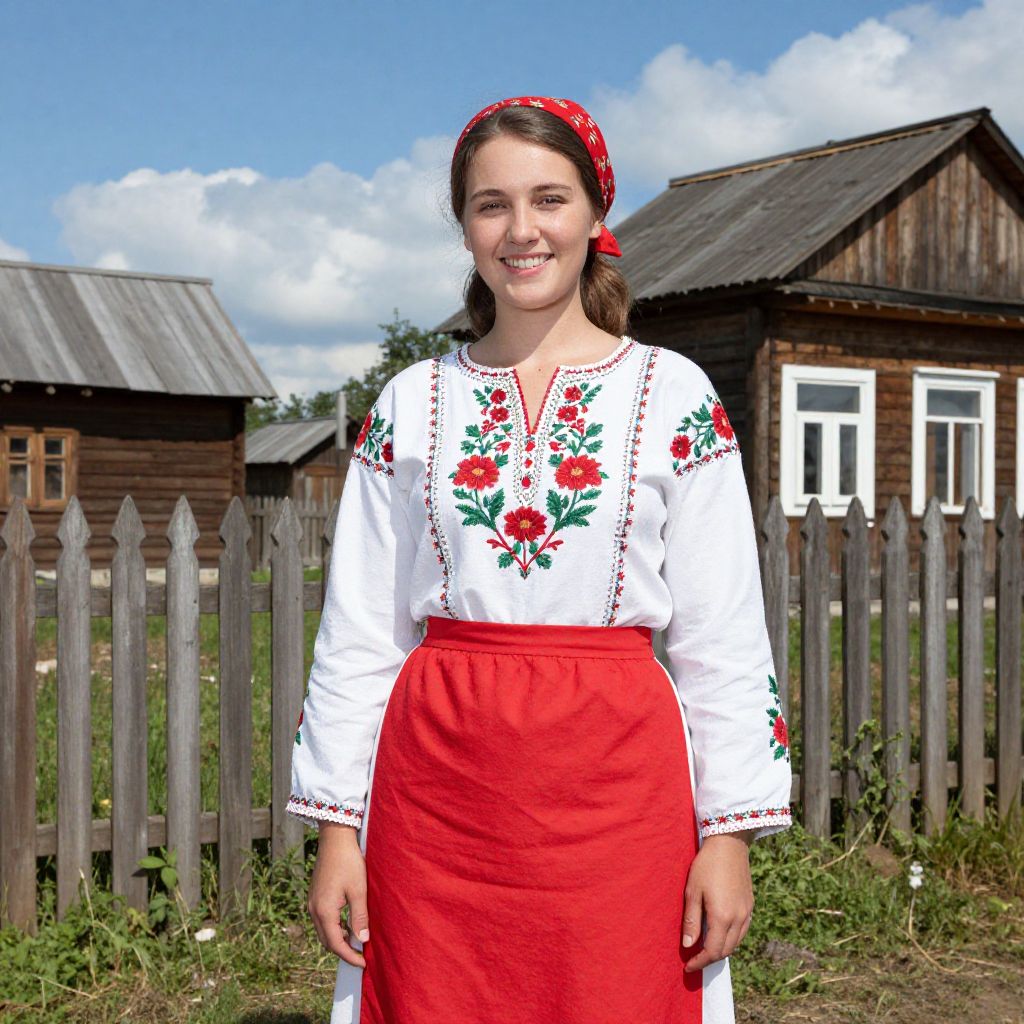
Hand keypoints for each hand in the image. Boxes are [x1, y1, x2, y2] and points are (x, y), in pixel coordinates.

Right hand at [308, 822, 369, 967]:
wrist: (334, 838)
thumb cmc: (348, 862)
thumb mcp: (358, 890)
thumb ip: (359, 916)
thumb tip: (362, 939)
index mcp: (324, 911)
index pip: (336, 944)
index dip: (350, 956)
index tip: (363, 963)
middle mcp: (314, 910)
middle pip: (327, 941)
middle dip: (343, 951)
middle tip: (361, 956)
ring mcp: (312, 903)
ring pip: (324, 931)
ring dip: (338, 940)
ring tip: (357, 942)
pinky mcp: (315, 896)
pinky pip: (323, 920)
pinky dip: (334, 928)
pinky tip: (347, 924)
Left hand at [681, 830, 754, 971]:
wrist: (730, 844)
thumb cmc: (706, 865)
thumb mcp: (692, 891)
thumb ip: (691, 920)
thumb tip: (688, 946)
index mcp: (722, 916)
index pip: (712, 951)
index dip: (699, 962)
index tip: (687, 966)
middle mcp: (738, 918)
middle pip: (725, 951)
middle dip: (709, 959)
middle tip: (694, 959)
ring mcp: (747, 912)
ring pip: (736, 943)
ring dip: (721, 950)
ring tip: (704, 948)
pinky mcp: (750, 906)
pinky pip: (742, 932)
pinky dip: (731, 939)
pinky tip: (719, 933)